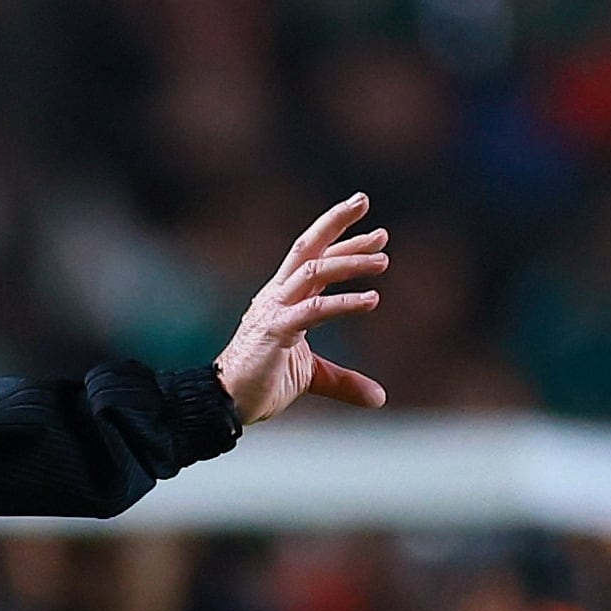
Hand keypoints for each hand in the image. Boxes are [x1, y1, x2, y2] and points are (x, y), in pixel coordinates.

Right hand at [214, 192, 388, 424]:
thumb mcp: (311, 376)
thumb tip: (379, 397)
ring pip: (312, 271)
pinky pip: (314, 310)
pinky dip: (344, 303)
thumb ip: (344, 381)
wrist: (227, 403)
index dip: (340, 239)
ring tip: (383, 259)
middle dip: (336, 224)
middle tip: (366, 206)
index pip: (312, 257)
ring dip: (348, 260)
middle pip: (307, 248)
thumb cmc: (261, 383)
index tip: (374, 230)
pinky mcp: (275, 330)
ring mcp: (273, 310)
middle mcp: (276, 296)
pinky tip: (372, 299)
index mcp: (282, 298)